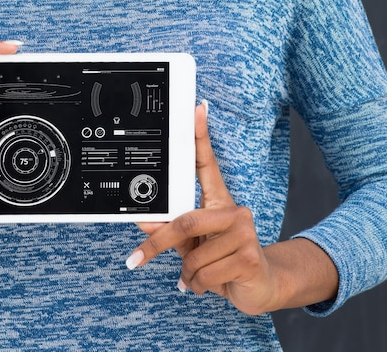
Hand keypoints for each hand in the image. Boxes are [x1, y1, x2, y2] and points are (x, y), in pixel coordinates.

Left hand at [126, 103, 279, 314]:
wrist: (260, 287)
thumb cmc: (224, 260)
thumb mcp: (192, 245)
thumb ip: (170, 231)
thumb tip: (144, 221)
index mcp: (219, 202)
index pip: (208, 165)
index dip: (200, 137)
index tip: (196, 109)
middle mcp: (235, 211)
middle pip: (185, 220)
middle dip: (158, 244)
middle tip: (137, 259)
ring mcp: (245, 232)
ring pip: (193, 254)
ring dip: (185, 273)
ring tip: (193, 277)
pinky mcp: (249, 256)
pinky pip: (205, 272)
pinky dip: (196, 285)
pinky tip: (206, 285)